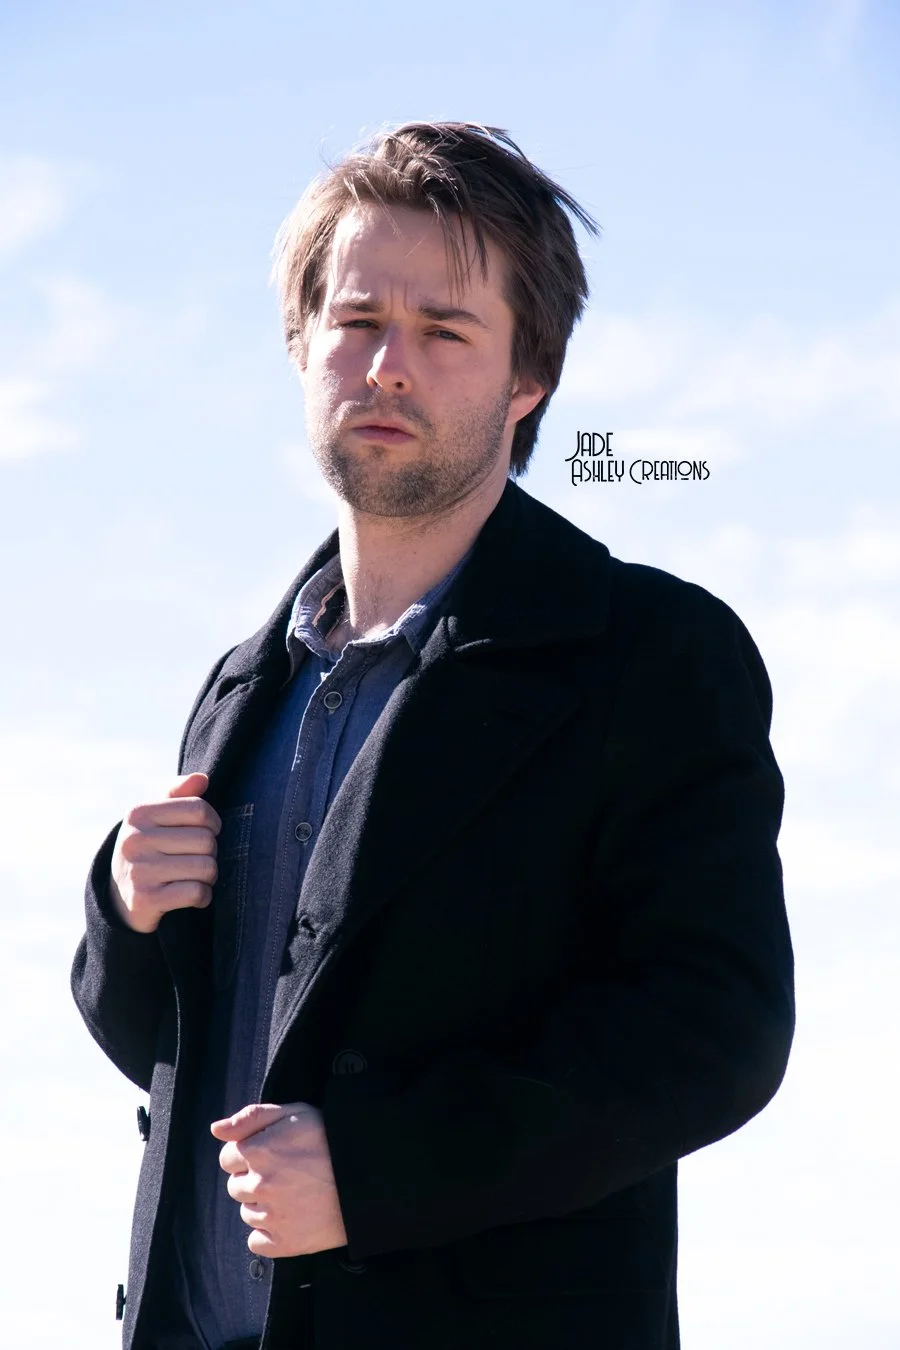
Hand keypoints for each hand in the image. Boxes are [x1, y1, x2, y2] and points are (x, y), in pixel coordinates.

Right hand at [109, 772, 220, 933]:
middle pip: (206, 840)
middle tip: (197, 858)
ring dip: (209, 876)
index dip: (213, 822)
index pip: (199, 809)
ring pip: (206, 868)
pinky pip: (197, 893)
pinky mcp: (146, 900)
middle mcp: (135, 840)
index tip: (205, 831)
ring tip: (196, 876)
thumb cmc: (149, 847)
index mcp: (139, 813)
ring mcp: (139, 871)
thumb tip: (202, 779)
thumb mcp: (156, 816)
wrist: (119, 896)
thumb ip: (179, 793)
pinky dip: (204, 896)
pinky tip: (194, 895)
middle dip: (211, 852)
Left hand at [211, 1102, 348, 1256]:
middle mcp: (259, 1185)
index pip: (227, 1157)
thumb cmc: (331, 1138)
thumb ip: (251, 1117)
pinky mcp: (285, 1242)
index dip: (248, 1153)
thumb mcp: (294, 1113)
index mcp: (258, 1151)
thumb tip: (216, 1130)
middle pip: (235, 1186)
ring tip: (293, 1193)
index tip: (271, 1153)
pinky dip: (268, 1233)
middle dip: (254, 1178)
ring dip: (262, 1204)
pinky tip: (289, 1217)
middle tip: (285, 1172)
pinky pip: (256, 1242)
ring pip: (247, 1213)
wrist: (368, 1176)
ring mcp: (272, 1216)